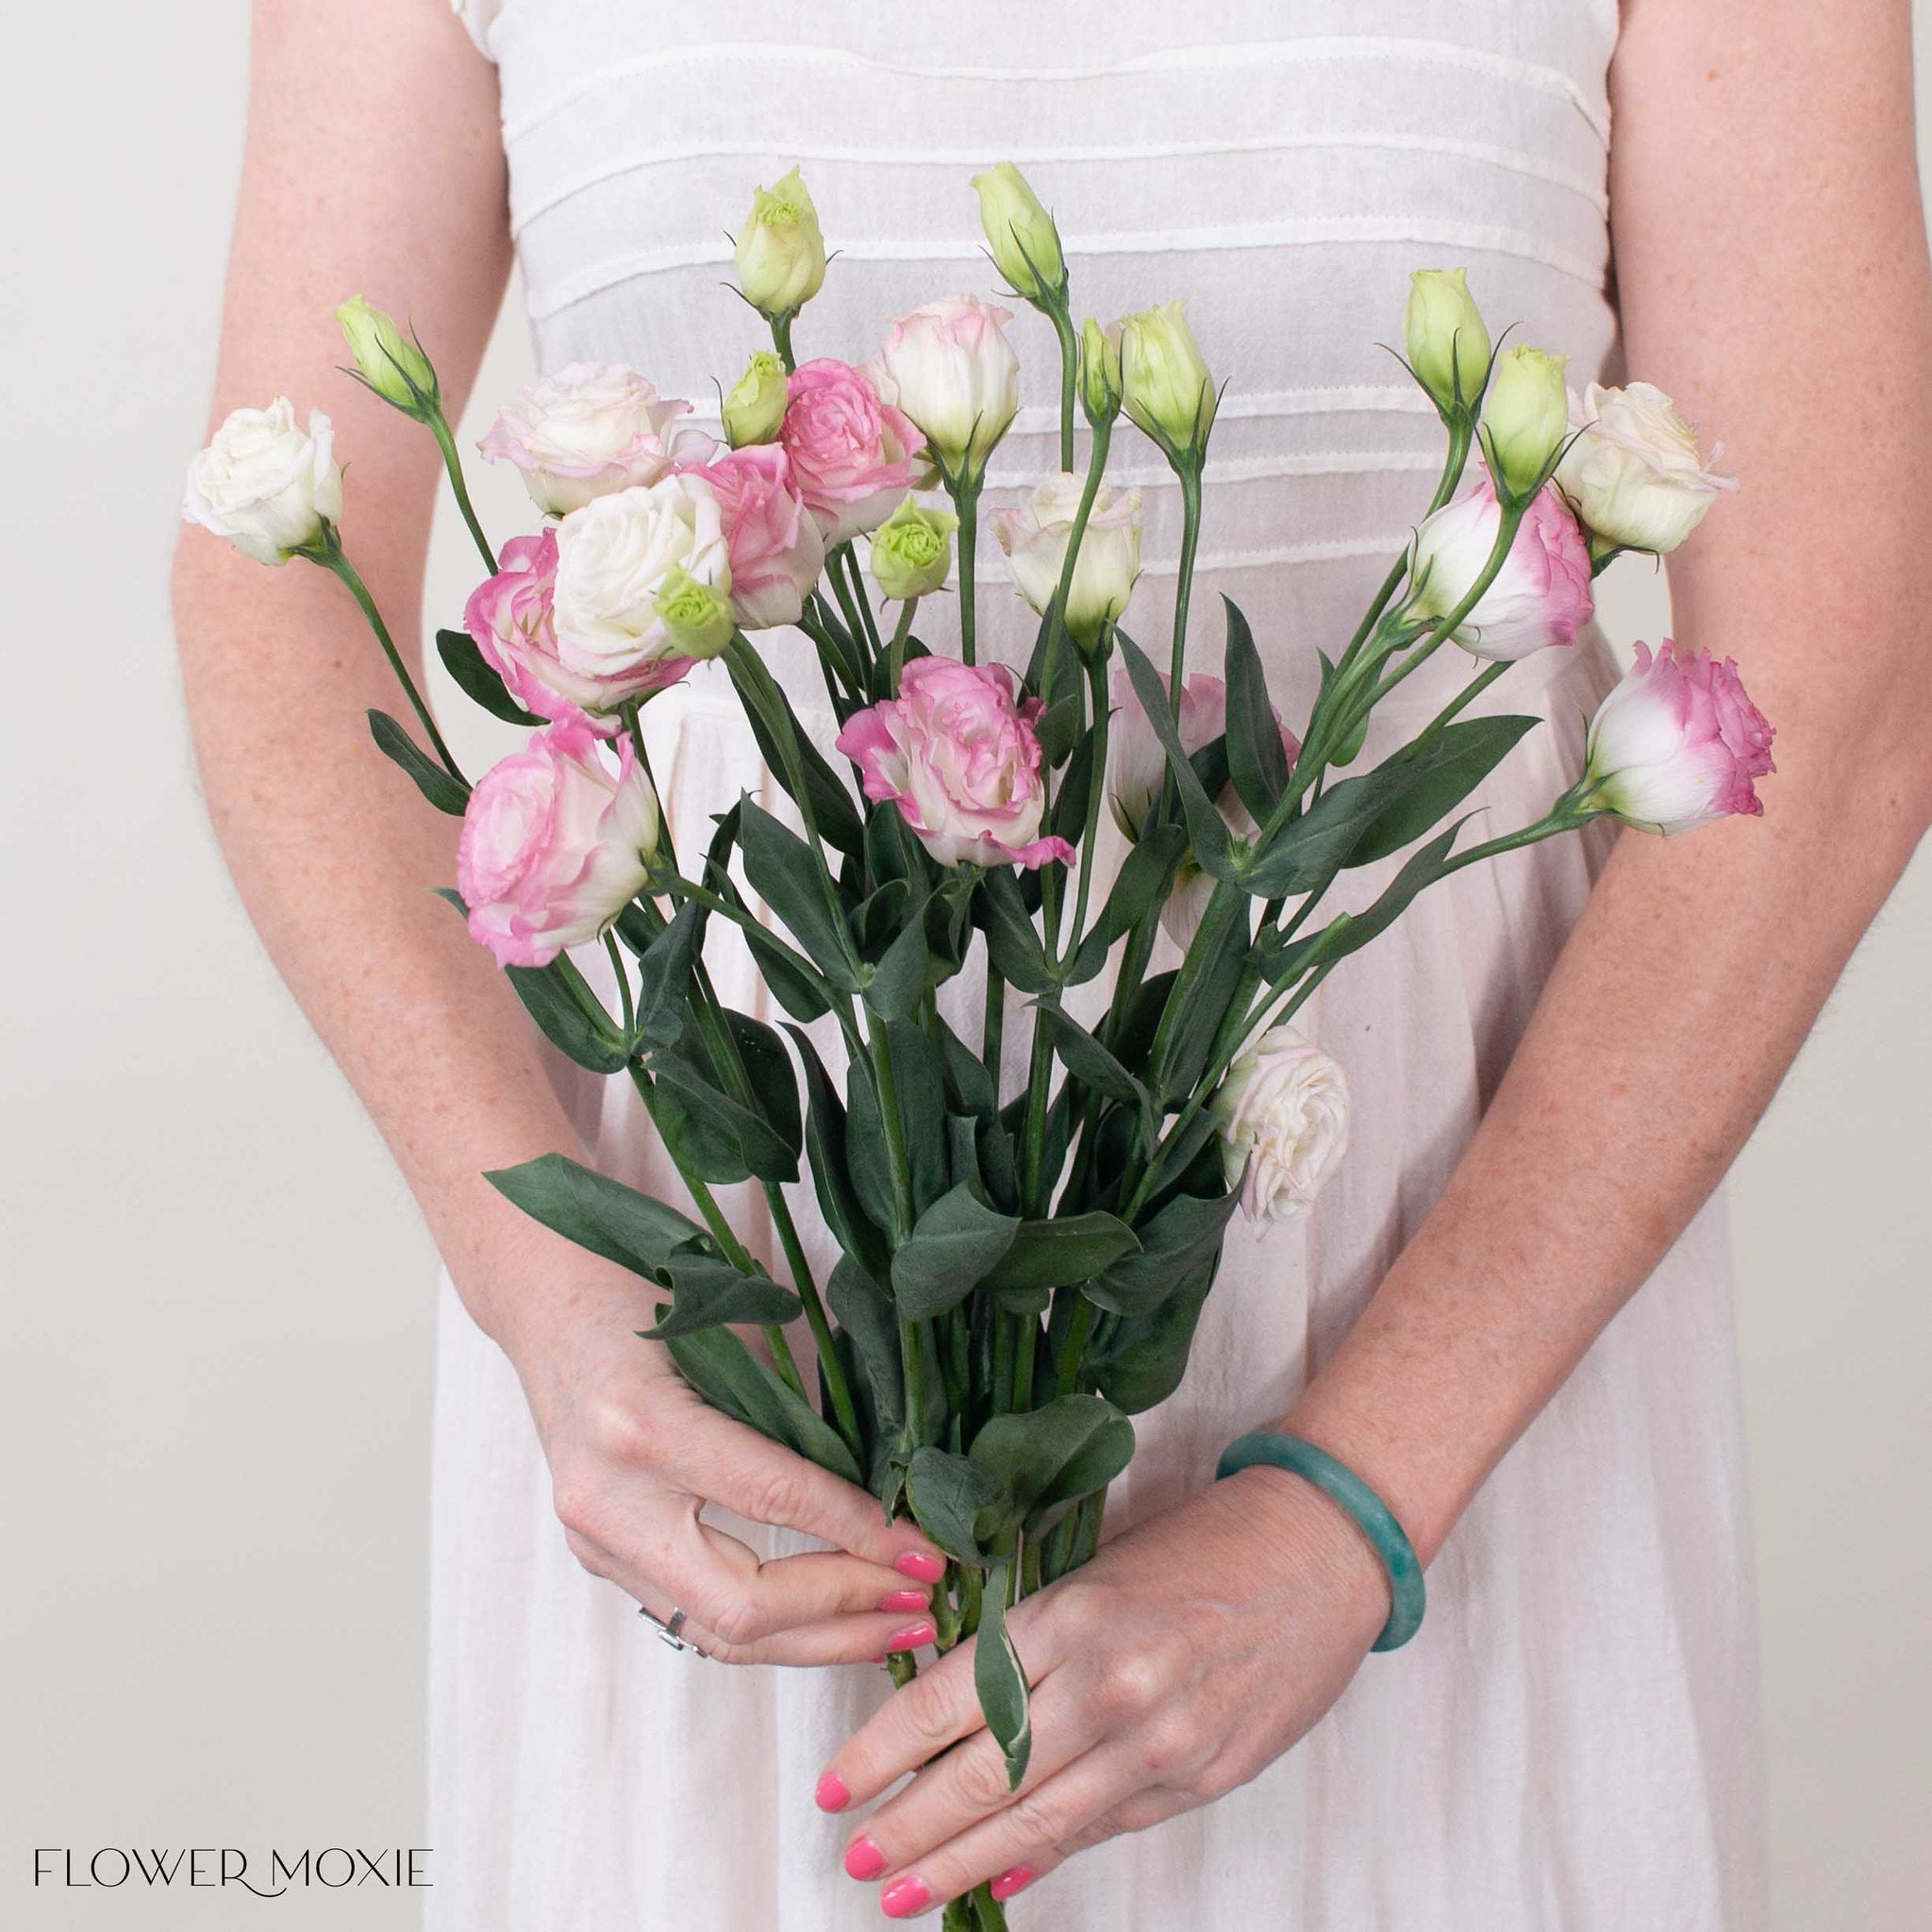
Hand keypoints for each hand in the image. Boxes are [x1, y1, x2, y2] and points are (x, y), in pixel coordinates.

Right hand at [500, 1253, 946, 1664]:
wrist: (549, 1306)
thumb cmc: (650, 1295)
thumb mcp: (734, 1333)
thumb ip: (799, 1415)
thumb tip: (894, 1486)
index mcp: (642, 1426)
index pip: (772, 1498)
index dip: (858, 1532)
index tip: (926, 1547)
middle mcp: (609, 1500)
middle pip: (740, 1604)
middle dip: (845, 1610)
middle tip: (921, 1596)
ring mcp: (595, 1541)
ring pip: (717, 1636)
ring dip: (818, 1640)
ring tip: (897, 1627)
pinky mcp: (602, 1560)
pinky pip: (695, 1618)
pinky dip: (773, 1629)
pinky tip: (834, 1621)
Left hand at [813, 1465, 1389, 1914]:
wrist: (1323, 1549)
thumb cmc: (1207, 1543)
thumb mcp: (1101, 1571)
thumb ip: (1035, 1644)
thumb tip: (958, 1711)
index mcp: (1072, 1615)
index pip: (952, 1699)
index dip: (884, 1750)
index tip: (835, 1786)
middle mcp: (1110, 1685)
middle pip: (985, 1777)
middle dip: (911, 1828)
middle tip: (856, 1859)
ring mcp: (1161, 1742)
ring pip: (1039, 1820)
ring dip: (964, 1863)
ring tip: (905, 1893)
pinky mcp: (1204, 1778)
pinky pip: (1107, 1826)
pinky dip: (1048, 1856)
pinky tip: (1002, 1877)